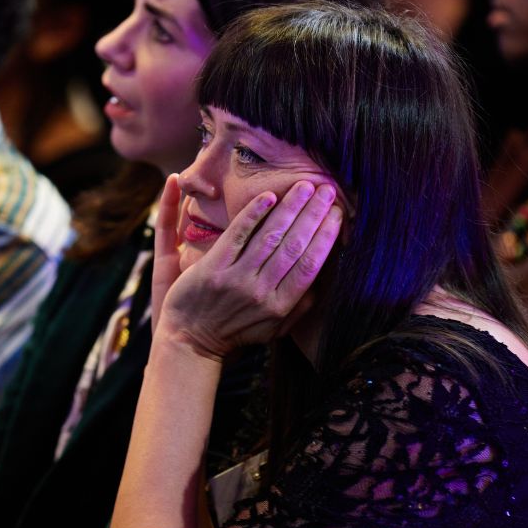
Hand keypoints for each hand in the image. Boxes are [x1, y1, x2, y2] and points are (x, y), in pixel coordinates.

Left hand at [153, 175, 341, 360]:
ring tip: (304, 186)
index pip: (310, 265)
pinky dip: (254, 214)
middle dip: (314, 215)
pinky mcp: (212, 269)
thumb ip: (300, 306)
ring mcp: (236, 280)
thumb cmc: (235, 333)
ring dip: (290, 208)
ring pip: (270, 237)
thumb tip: (325, 280)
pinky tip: (269, 196)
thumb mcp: (274, 329)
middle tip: (327, 190)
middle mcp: (261, 293)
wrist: (190, 341)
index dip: (326, 236)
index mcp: (280, 306)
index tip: (337, 214)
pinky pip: (238, 235)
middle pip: (295, 246)